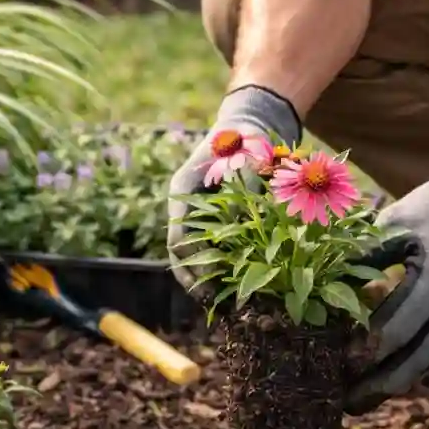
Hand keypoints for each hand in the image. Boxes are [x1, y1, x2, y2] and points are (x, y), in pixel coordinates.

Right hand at [166, 85, 300, 296]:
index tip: (206, 285)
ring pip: (195, 254)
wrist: (250, 123)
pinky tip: (236, 286)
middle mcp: (187, 206)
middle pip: (182, 253)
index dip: (191, 265)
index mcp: (183, 191)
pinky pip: (214, 249)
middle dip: (195, 281)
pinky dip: (223, 268)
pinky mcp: (216, 220)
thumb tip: (249, 225)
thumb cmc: (247, 138)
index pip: (178, 238)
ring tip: (221, 304)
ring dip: (207, 279)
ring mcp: (200, 214)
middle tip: (212, 305)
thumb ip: (248, 191)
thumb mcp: (248, 159)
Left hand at [345, 143, 428, 413]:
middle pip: (413, 363)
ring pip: (428, 363)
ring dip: (393, 381)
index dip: (363, 353)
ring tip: (359, 400)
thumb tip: (322, 294)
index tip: (335, 368)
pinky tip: (384, 373)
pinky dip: (411, 361)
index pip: (395, 331)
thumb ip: (361, 259)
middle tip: (342, 405)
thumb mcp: (396, 222)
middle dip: (376, 386)